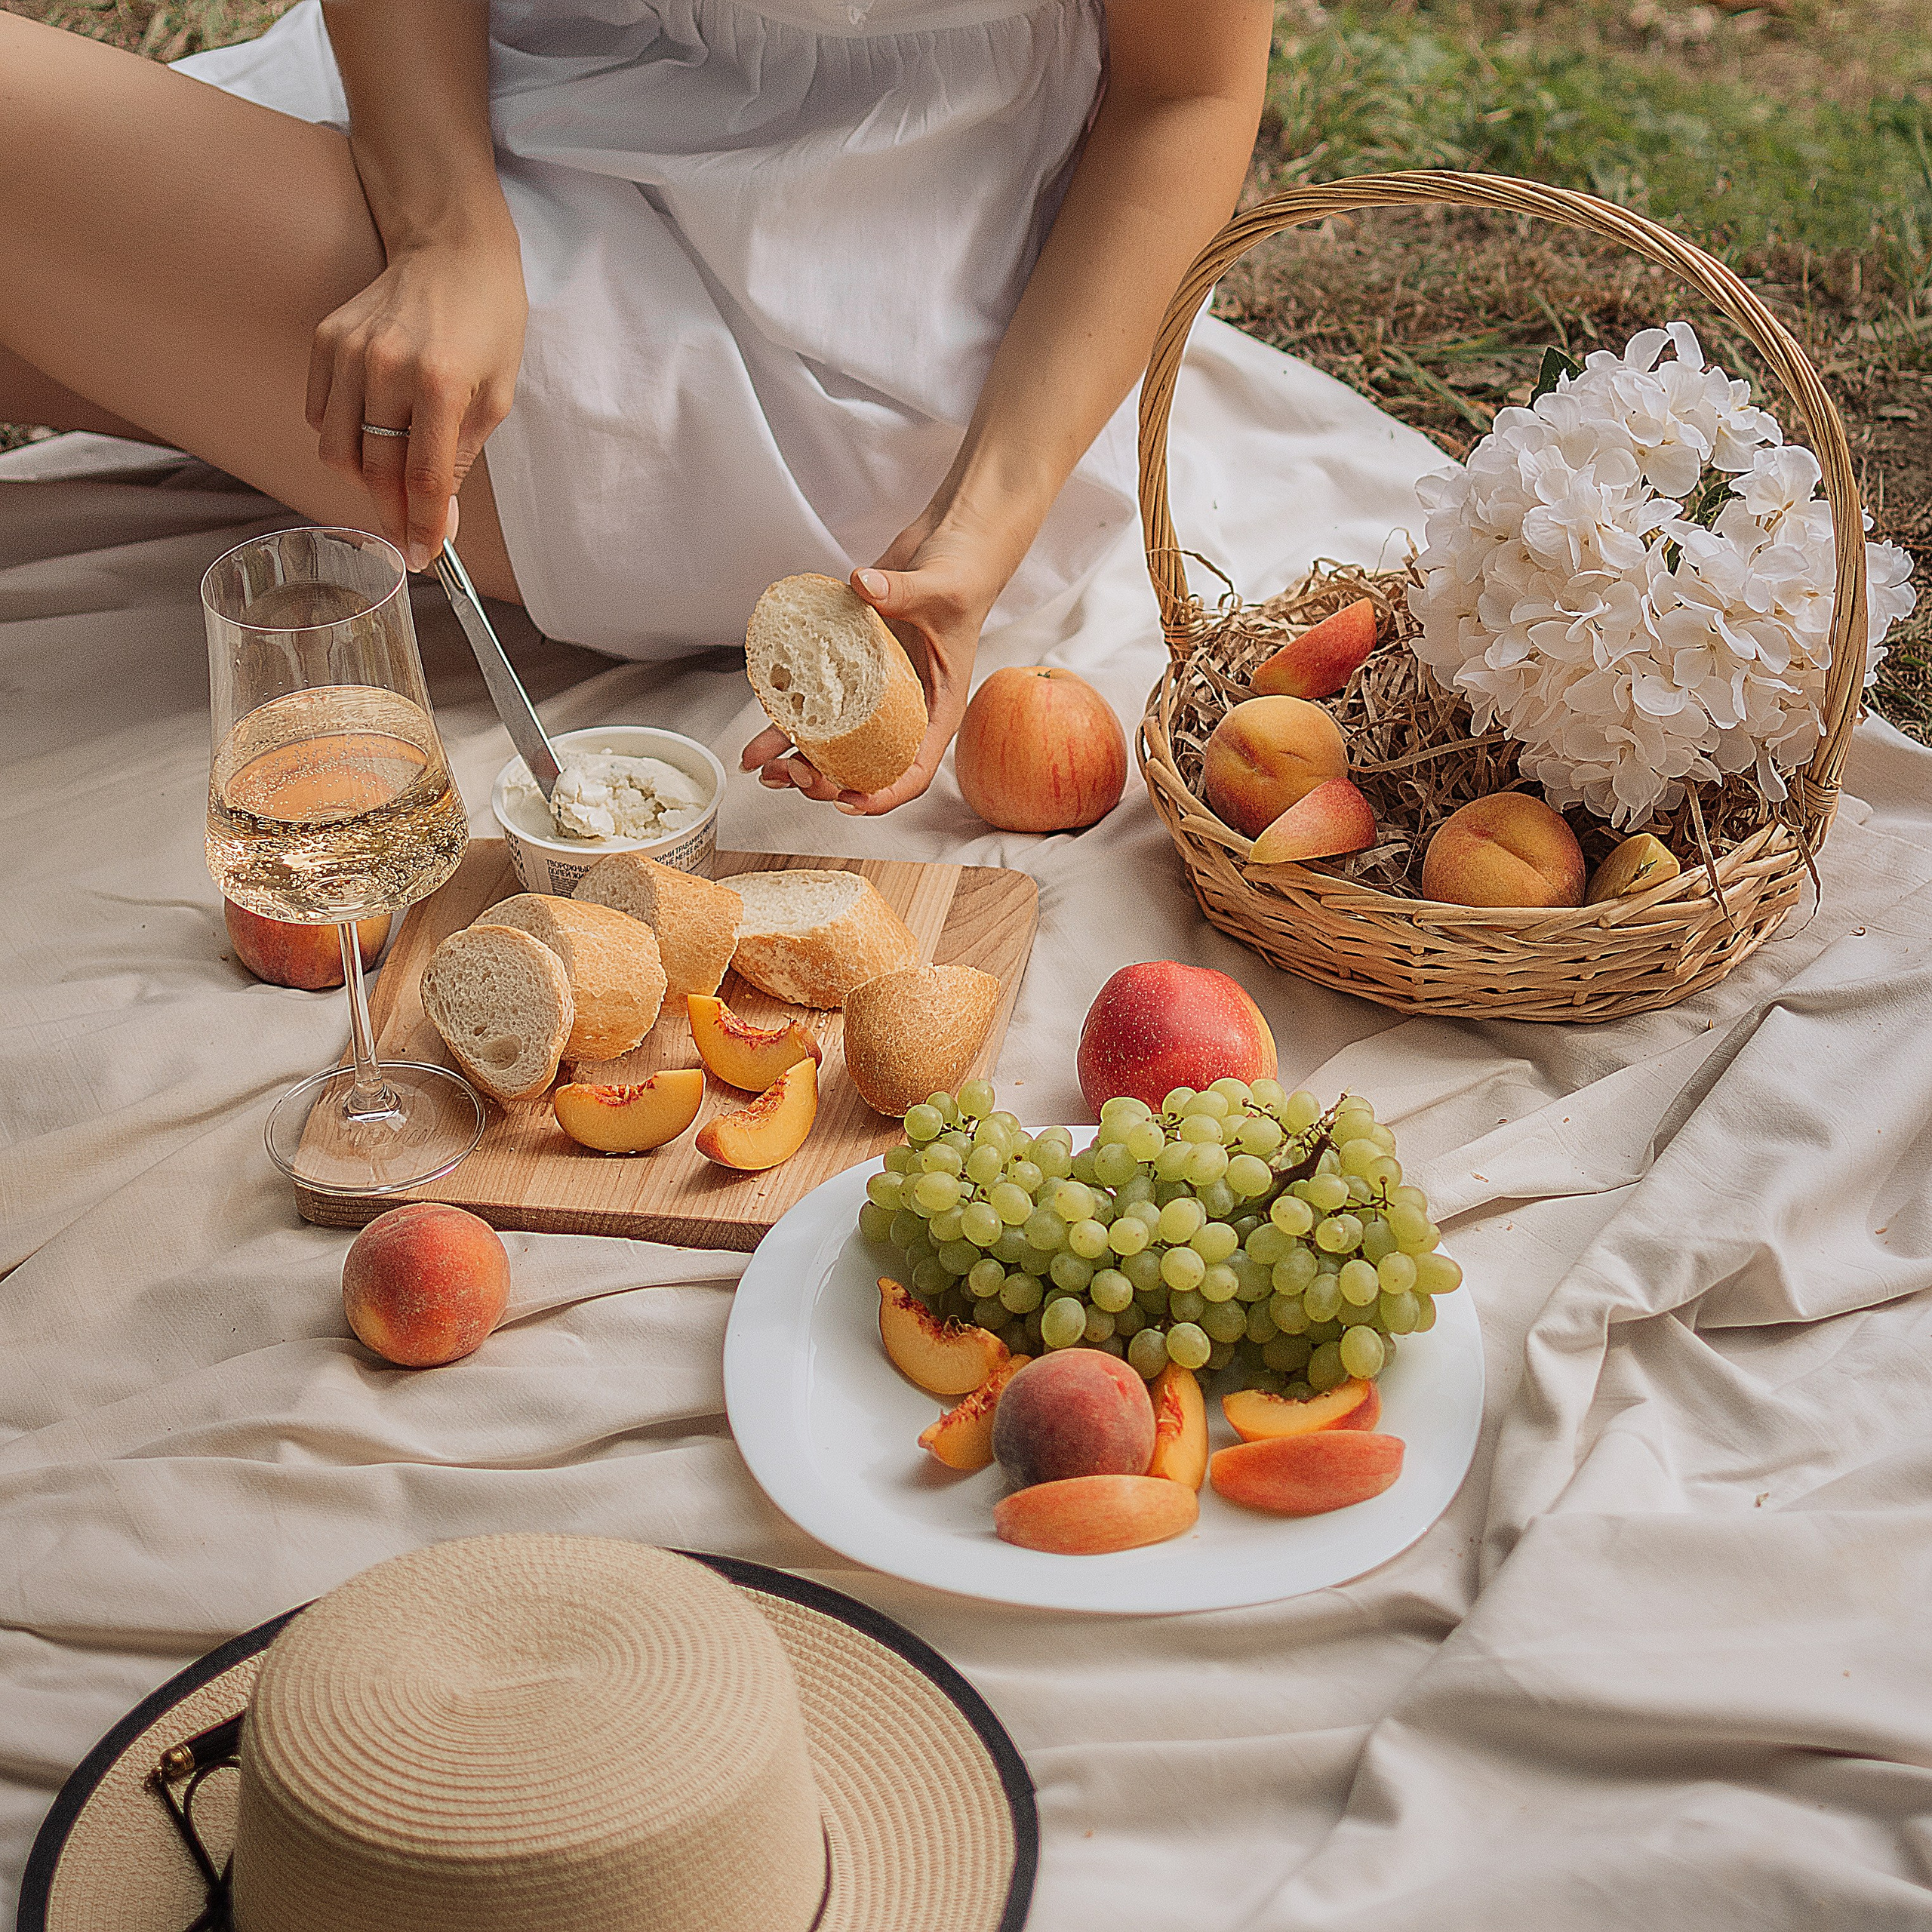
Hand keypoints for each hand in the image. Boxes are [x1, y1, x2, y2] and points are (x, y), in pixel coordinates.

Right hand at [306, 231, 527, 569]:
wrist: (450, 249)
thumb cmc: (487, 322)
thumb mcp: (495, 396)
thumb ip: (461, 460)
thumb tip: (437, 522)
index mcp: (440, 383)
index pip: (422, 478)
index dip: (421, 527)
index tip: (422, 558)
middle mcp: (386, 366)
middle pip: (375, 471)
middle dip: (392, 513)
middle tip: (408, 533)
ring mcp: (348, 352)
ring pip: (336, 450)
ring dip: (364, 481)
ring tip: (393, 482)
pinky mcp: (324, 341)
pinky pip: (320, 416)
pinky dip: (343, 440)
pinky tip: (372, 436)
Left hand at [741, 529, 1001, 814]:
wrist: (947, 548)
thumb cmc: (959, 578)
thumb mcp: (940, 589)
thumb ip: (904, 592)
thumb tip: (865, 586)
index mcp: (936, 712)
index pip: (913, 772)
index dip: (880, 795)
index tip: (845, 799)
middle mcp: (901, 712)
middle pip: (863, 767)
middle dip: (824, 780)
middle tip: (790, 775)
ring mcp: (871, 695)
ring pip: (831, 742)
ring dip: (793, 760)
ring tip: (759, 768)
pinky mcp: (847, 670)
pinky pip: (813, 701)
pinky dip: (783, 716)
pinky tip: (756, 729)